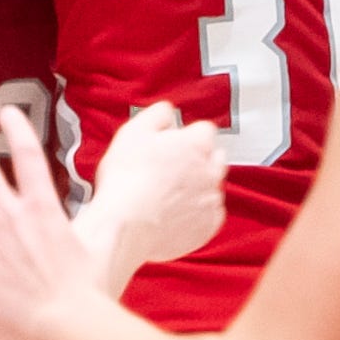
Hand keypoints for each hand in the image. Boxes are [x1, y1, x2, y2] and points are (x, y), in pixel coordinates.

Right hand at [81, 102, 226, 276]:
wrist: (125, 226)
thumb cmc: (127, 182)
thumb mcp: (133, 132)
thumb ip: (158, 114)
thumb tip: (168, 112)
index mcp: (197, 144)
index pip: (205, 129)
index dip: (186, 134)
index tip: (174, 141)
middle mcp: (211, 171)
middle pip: (215, 157)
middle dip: (198, 159)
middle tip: (170, 167)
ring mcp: (211, 201)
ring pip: (212, 187)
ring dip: (197, 186)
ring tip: (167, 192)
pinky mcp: (208, 227)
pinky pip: (210, 215)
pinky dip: (197, 213)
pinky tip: (174, 212)